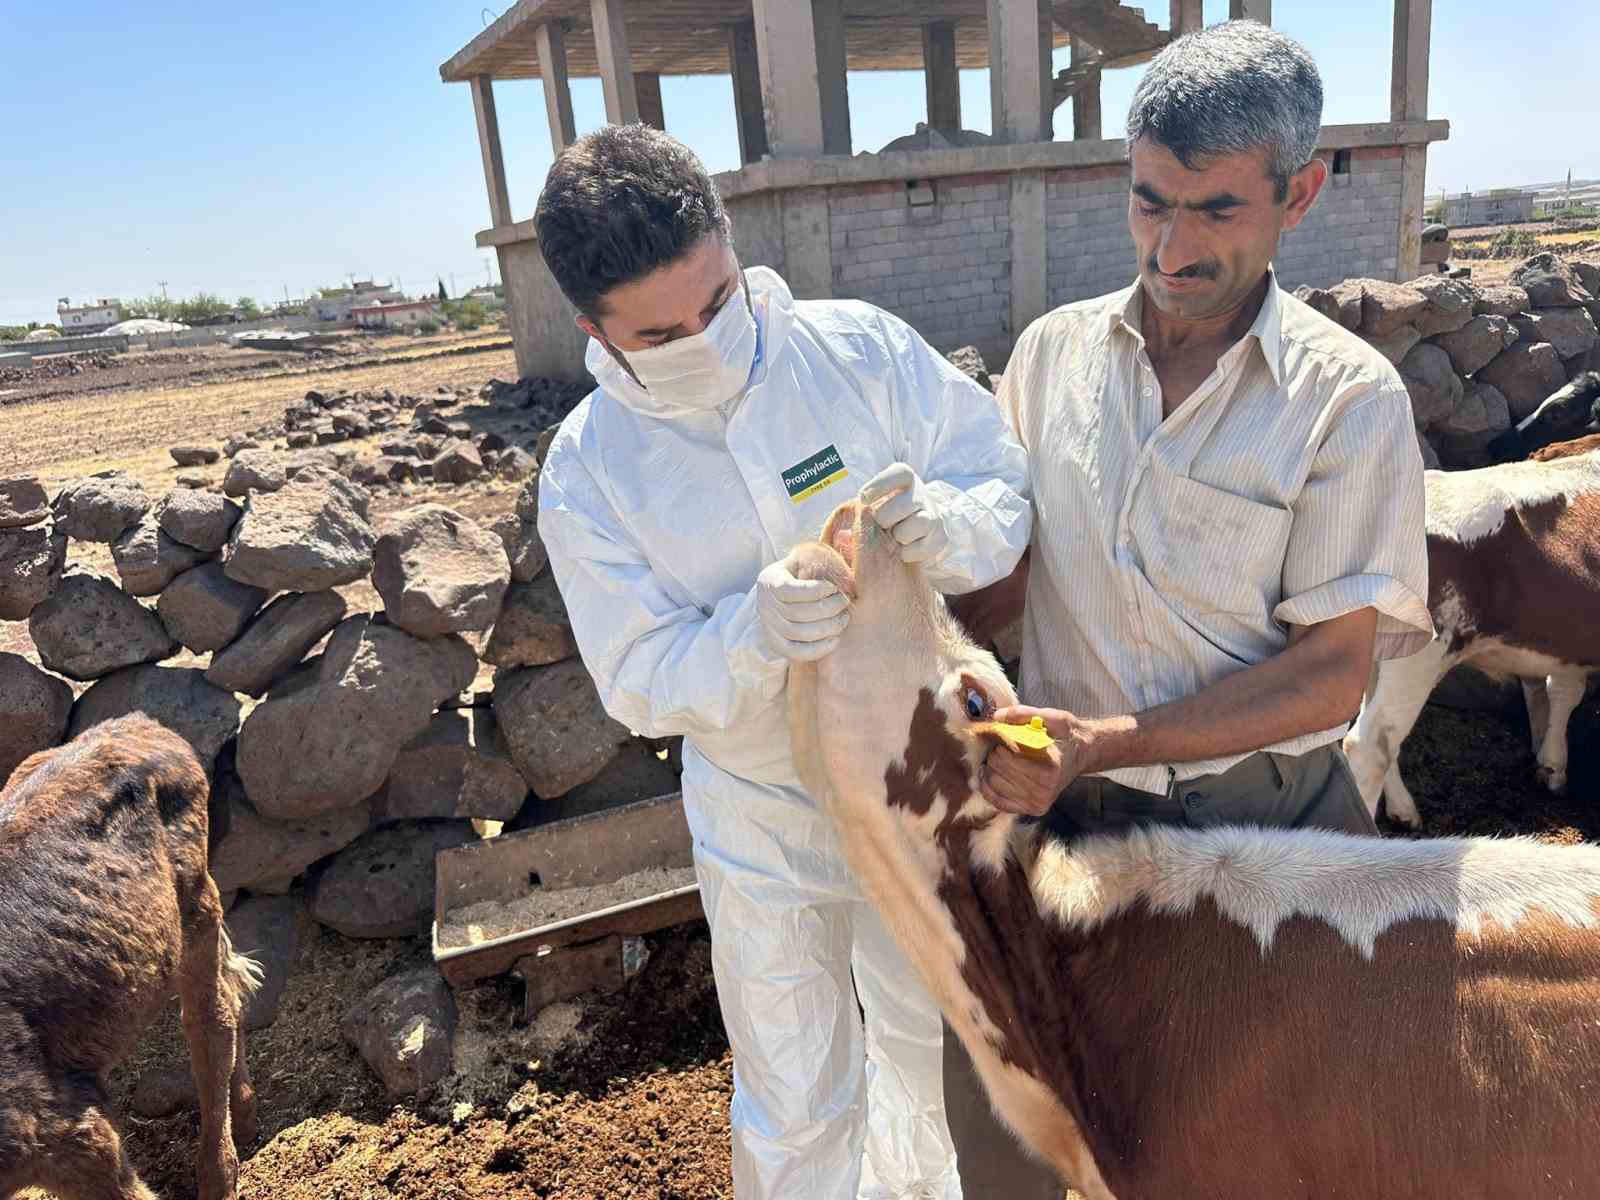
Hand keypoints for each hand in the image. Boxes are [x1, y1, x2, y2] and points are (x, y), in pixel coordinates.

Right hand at [755, 560, 850, 660]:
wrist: (776, 596)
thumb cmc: (795, 576)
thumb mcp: (798, 561)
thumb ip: (814, 559)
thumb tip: (842, 550)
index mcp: (770, 582)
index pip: (791, 590)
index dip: (815, 590)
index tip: (833, 587)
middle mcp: (766, 606)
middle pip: (797, 613)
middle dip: (828, 608)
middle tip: (845, 602)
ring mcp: (769, 627)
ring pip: (799, 633)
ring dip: (827, 627)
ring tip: (843, 618)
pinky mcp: (776, 645)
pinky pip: (796, 652)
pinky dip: (818, 649)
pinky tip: (835, 639)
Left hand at [858, 463, 951, 564]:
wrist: (919, 525)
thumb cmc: (886, 512)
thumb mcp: (874, 502)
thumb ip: (858, 512)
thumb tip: (841, 535)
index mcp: (905, 477)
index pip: (898, 474)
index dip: (879, 486)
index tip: (863, 499)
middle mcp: (922, 493)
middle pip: (901, 506)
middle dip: (885, 519)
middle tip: (882, 525)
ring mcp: (933, 515)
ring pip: (914, 526)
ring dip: (898, 536)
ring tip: (894, 536)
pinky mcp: (940, 537)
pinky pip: (921, 548)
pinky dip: (908, 553)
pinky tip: (903, 549)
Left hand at [979, 706, 1093, 815]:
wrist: (1082, 754)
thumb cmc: (1067, 736)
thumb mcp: (1053, 718)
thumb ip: (1025, 714)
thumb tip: (997, 716)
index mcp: (1051, 771)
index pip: (1010, 759)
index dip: (1002, 744)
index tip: (1005, 735)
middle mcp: (1044, 793)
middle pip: (998, 771)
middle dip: (995, 754)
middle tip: (1001, 745)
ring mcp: (1037, 804)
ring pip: (993, 785)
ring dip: (990, 768)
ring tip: (999, 757)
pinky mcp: (1030, 810)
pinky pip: (997, 802)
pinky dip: (988, 787)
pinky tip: (988, 773)